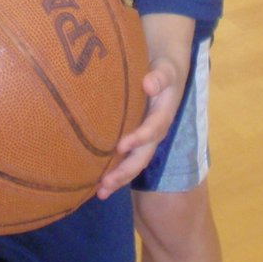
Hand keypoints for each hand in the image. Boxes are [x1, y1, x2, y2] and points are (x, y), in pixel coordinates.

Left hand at [96, 56, 183, 196]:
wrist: (166, 71)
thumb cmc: (163, 69)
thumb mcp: (166, 70)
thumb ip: (160, 77)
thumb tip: (149, 84)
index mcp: (163, 115)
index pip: (152, 130)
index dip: (139, 138)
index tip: (121, 146)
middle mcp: (154, 132)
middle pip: (142, 156)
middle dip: (125, 172)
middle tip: (105, 185)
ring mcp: (145, 138)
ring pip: (134, 162)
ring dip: (118, 178)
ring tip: (100, 193)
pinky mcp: (134, 137)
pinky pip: (125, 157)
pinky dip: (113, 169)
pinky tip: (96, 181)